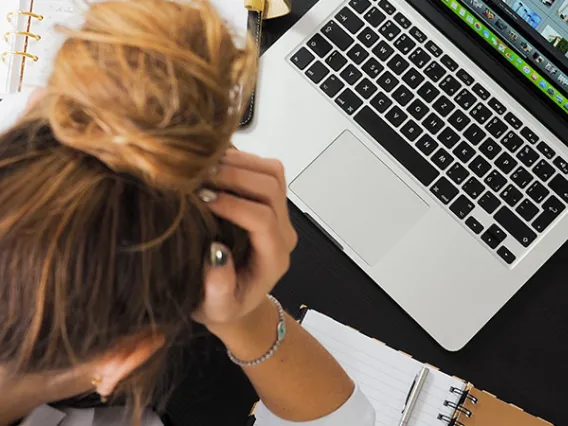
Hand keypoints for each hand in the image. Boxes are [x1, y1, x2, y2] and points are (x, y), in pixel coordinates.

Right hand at [192, 150, 297, 334]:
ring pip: (272, 173)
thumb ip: (218, 289)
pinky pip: (265, 170)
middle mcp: (283, 232)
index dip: (234, 205)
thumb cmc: (223, 306)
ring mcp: (280, 214)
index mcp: (273, 258)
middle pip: (271, 188)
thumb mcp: (215, 309)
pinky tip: (213, 165)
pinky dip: (241, 159)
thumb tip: (216, 252)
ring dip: (239, 163)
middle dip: (235, 176)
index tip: (202, 199)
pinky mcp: (270, 201)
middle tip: (199, 176)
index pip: (263, 219)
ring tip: (204, 166)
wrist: (237, 299)